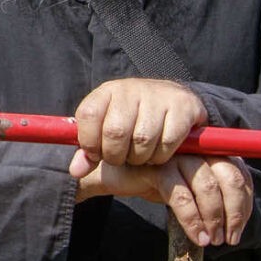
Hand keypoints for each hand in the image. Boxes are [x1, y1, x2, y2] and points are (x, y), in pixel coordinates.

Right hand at [70, 149, 253, 246]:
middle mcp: (195, 148)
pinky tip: (197, 237)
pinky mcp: (157, 166)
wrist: (109, 174)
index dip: (244, 203)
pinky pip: (181, 195)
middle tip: (229, 238)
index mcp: (207, 150)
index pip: (239, 172)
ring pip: (207, 186)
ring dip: (215, 218)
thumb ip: (207, 195)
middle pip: (230, 176)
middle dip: (235, 211)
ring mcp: (176, 154)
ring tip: (211, 240)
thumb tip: (234, 223)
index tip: (238, 229)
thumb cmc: (150, 181)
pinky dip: (193, 219)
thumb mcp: (185, 188)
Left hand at [74, 78, 207, 168]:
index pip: (88, 115)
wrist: (173, 101)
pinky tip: (159, 151)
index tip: (96, 154)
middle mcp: (131, 88)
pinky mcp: (183, 105)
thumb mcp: (106, 130)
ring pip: (143, 139)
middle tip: (122, 158)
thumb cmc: (133, 121)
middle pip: (115, 131)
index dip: (89, 142)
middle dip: (116, 155)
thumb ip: (89, 151)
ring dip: (140, 157)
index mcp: (107, 91)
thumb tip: (76, 171)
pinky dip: (161, 156)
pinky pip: (167, 142)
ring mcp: (159, 95)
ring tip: (141, 154)